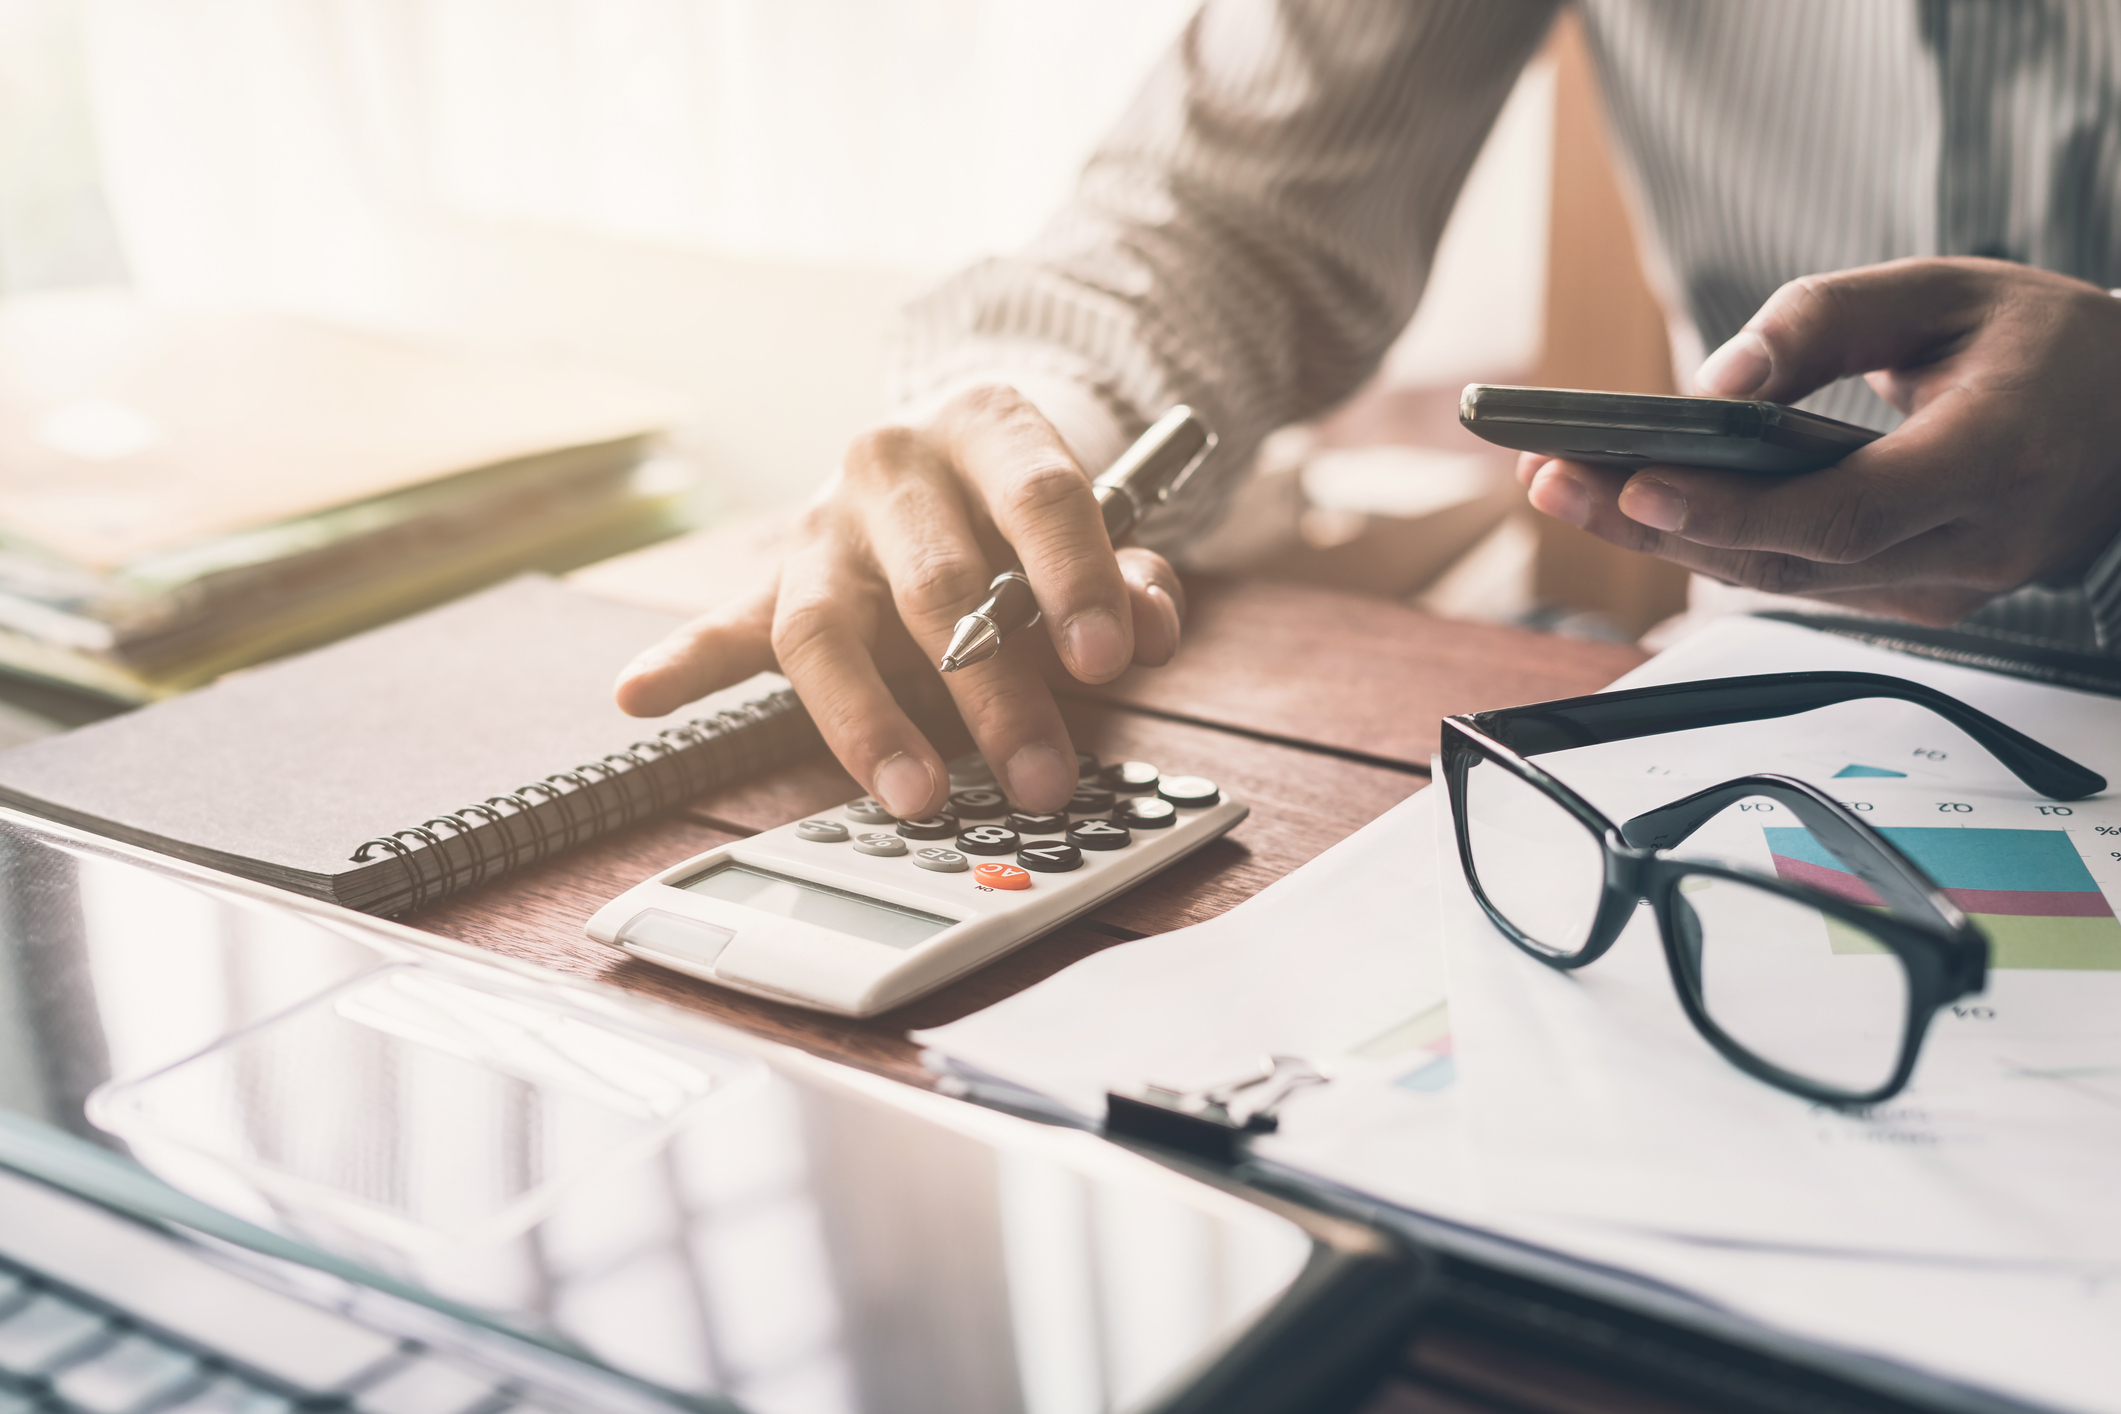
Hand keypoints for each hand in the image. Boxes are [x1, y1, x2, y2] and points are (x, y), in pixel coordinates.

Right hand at [612, 385, 1186, 818]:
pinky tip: (640, 693)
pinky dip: (684, 663)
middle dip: (993, 687)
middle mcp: (892, 465)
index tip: (1107, 660)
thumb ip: (1132, 580)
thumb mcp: (1099, 532)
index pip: (1038, 496)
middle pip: (937, 580)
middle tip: (1039, 773)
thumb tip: (1149, 631)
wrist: (952, 455)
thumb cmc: (1026, 513)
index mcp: (986, 429)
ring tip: (915, 794)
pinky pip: (726, 625)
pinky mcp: (774, 579)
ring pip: (827, 624)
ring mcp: (823, 525)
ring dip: (870, 721)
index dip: (1076, 578)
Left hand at [1517, 257, 2120, 624]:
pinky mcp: (1918, 600)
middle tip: (1552, 480)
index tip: (1633, 480)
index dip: (1731, 508)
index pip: (1844, 511)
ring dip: (1664, 538)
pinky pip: (1802, 580)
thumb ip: (1824, 323)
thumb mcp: (1944, 290)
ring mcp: (1948, 588)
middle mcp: (1974, 544)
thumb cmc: (2043, 345)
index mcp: (1995, 458)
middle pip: (1788, 561)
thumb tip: (1712, 386)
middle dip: (1653, 524)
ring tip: (1565, 486)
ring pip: (1782, 582)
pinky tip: (1638, 506)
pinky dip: (1716, 544)